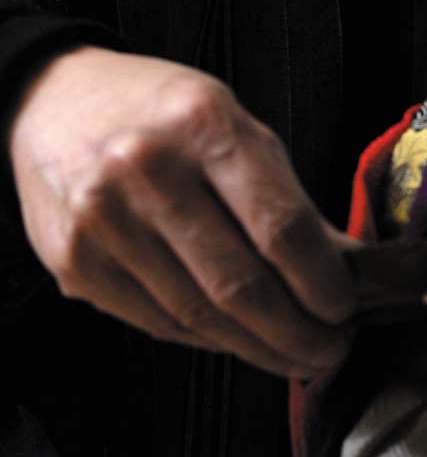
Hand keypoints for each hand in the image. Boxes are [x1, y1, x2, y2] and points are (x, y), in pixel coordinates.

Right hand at [6, 45, 355, 376]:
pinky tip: (235, 339)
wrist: (50, 103)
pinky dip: (206, 341)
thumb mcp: (233, 123)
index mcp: (202, 123)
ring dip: (257, 348)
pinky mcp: (74, 262)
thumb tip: (344, 267)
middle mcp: (146, 169)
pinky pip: (156, 322)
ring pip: (198, 315)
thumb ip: (284, 194)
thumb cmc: (157, 113)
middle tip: (330, 349)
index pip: (280, 226)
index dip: (323, 283)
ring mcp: (103, 220)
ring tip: (293, 354)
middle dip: (298, 333)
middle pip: (240, 284)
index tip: (346, 309)